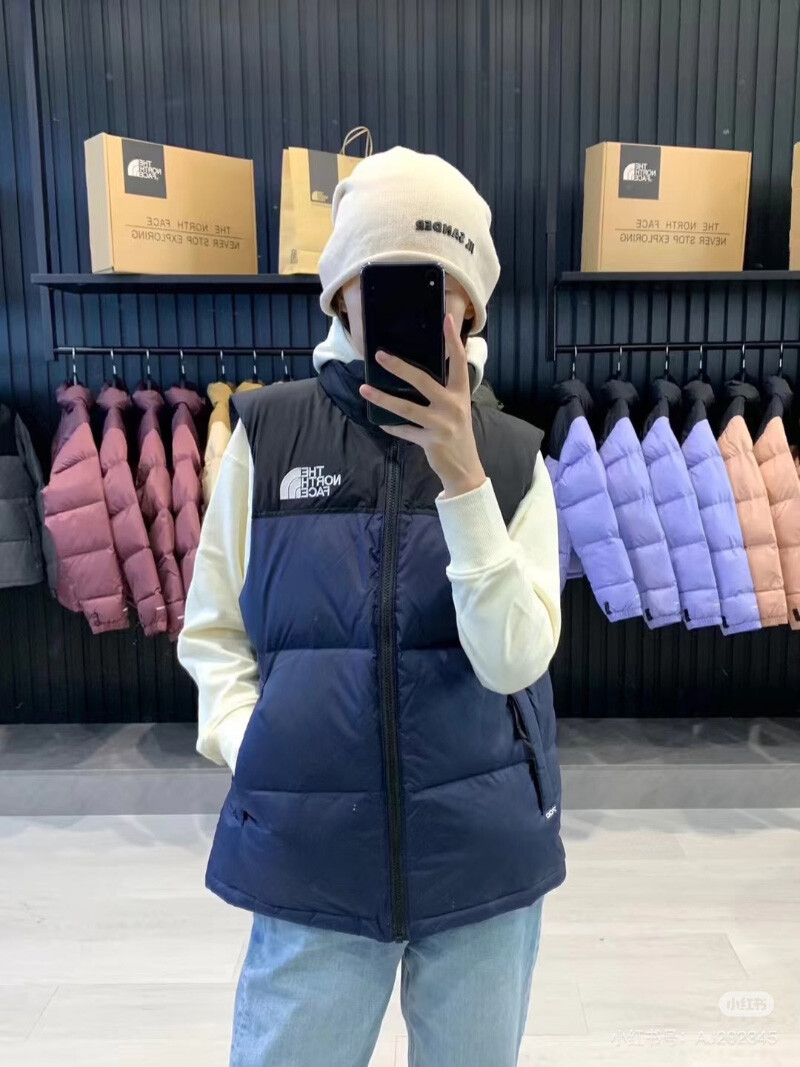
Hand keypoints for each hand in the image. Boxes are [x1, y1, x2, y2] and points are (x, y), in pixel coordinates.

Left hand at [358, 313, 486, 497]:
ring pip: (407, 408)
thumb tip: (416, 371)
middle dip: (399, 367)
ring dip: (383, 398)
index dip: (452, 340)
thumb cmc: (457, 432)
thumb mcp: (456, 407)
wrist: (465, 468)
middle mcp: (453, 406)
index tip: (446, 319)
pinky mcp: (431, 441)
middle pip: (423, 381)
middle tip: (380, 355)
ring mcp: (442, 424)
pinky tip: (380, 422)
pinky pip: (405, 431)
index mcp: (461, 393)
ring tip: (364, 389)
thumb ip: (443, 390)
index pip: (458, 361)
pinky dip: (391, 427)